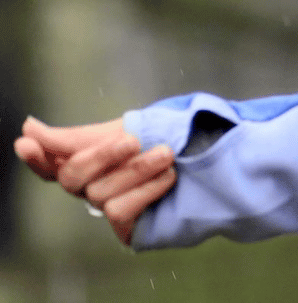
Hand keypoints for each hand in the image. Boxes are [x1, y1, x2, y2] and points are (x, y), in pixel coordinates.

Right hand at [14, 116, 175, 245]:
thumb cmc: (167, 138)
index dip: (37, 158)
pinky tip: (167, 178)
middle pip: (73, 176)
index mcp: (88, 160)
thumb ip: (78, 136)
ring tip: (166, 154)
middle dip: (102, 156)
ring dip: (136, 170)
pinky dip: (145, 191)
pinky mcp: (128, 228)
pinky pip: (120, 211)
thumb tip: (28, 128)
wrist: (212, 155)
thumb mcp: (124, 128)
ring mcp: (109, 207)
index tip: (26, 142)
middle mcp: (92, 186)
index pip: (51, 165)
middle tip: (132, 139)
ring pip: (101, 193)